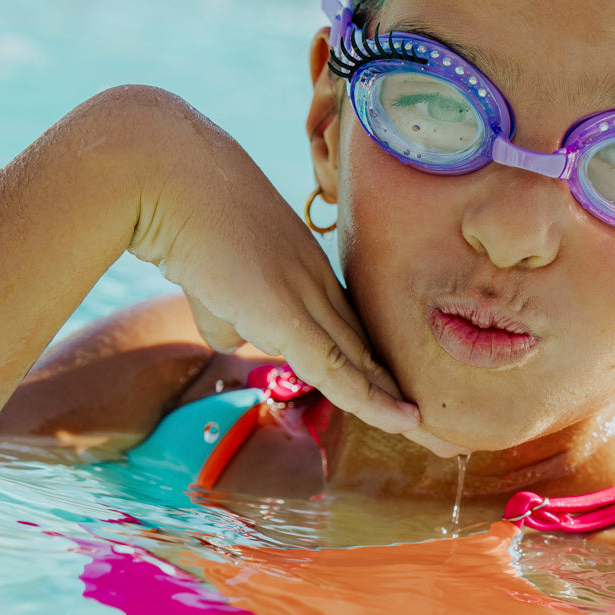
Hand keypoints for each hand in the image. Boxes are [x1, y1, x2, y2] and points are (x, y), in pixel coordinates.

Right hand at [127, 90, 461, 456]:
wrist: (169, 177)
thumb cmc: (182, 217)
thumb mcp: (214, 279)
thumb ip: (234, 315)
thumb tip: (241, 340)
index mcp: (308, 269)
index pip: (353, 328)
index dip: (378, 365)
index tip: (400, 394)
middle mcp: (318, 282)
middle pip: (372, 348)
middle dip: (404, 391)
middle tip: (445, 426)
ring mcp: (307, 294)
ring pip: (364, 362)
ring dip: (400, 405)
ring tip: (442, 437)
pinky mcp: (285, 313)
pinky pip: (335, 366)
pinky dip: (371, 399)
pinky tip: (404, 421)